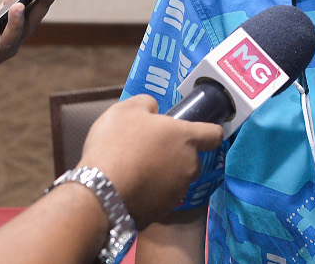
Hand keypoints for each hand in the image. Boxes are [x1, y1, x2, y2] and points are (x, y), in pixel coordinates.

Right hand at [78, 95, 222, 227]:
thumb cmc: (116, 145)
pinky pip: (162, 197)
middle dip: (177, 154)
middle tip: (151, 150)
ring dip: (164, 174)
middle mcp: (189, 165)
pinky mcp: (164, 210)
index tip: (198, 130)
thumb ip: (147, 104)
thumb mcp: (126, 109)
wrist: (100, 194)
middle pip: (192, 158)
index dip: (208, 131)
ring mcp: (178, 190)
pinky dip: (152, 193)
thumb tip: (153, 110)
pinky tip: (131, 188)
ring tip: (137, 170)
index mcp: (186, 138)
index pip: (214, 134)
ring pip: (177, 179)